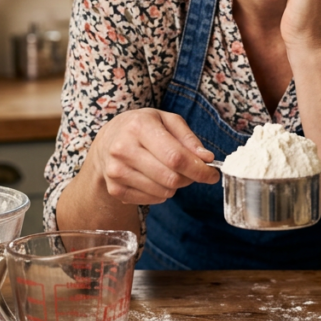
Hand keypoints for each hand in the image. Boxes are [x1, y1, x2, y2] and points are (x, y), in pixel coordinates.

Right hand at [88, 108, 217, 205]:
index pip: (175, 157)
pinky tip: (155, 177)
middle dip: (189, 178)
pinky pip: (152, 200)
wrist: (107, 141)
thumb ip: (188, 138)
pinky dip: (161, 192)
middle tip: (191, 170)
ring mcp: (116, 172)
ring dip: (175, 185)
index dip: (199, 169)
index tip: (212, 174)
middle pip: (171, 178)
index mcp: (139, 127)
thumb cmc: (142, 127)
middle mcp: (123, 149)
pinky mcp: (115, 189)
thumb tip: (206, 158)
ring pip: (163, 191)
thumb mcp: (166, 120)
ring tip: (169, 170)